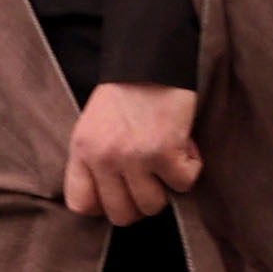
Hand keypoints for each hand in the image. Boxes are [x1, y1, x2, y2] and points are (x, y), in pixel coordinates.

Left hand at [64, 81, 201, 224]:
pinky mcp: (164, 152)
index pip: (81, 204)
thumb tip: (110, 200)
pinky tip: (185, 145)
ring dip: (167, 186)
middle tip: (153, 178)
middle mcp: (103, 157)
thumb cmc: (127, 91)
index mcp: (82, 149)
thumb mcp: (95, 126)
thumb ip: (95, 161)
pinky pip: (183, 184)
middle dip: (142, 201)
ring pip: (153, 205)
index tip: (122, 193)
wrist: (153, 57)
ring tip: (168, 157)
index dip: (105, 206)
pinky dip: (190, 167)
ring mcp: (133, 157)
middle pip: (121, 214)